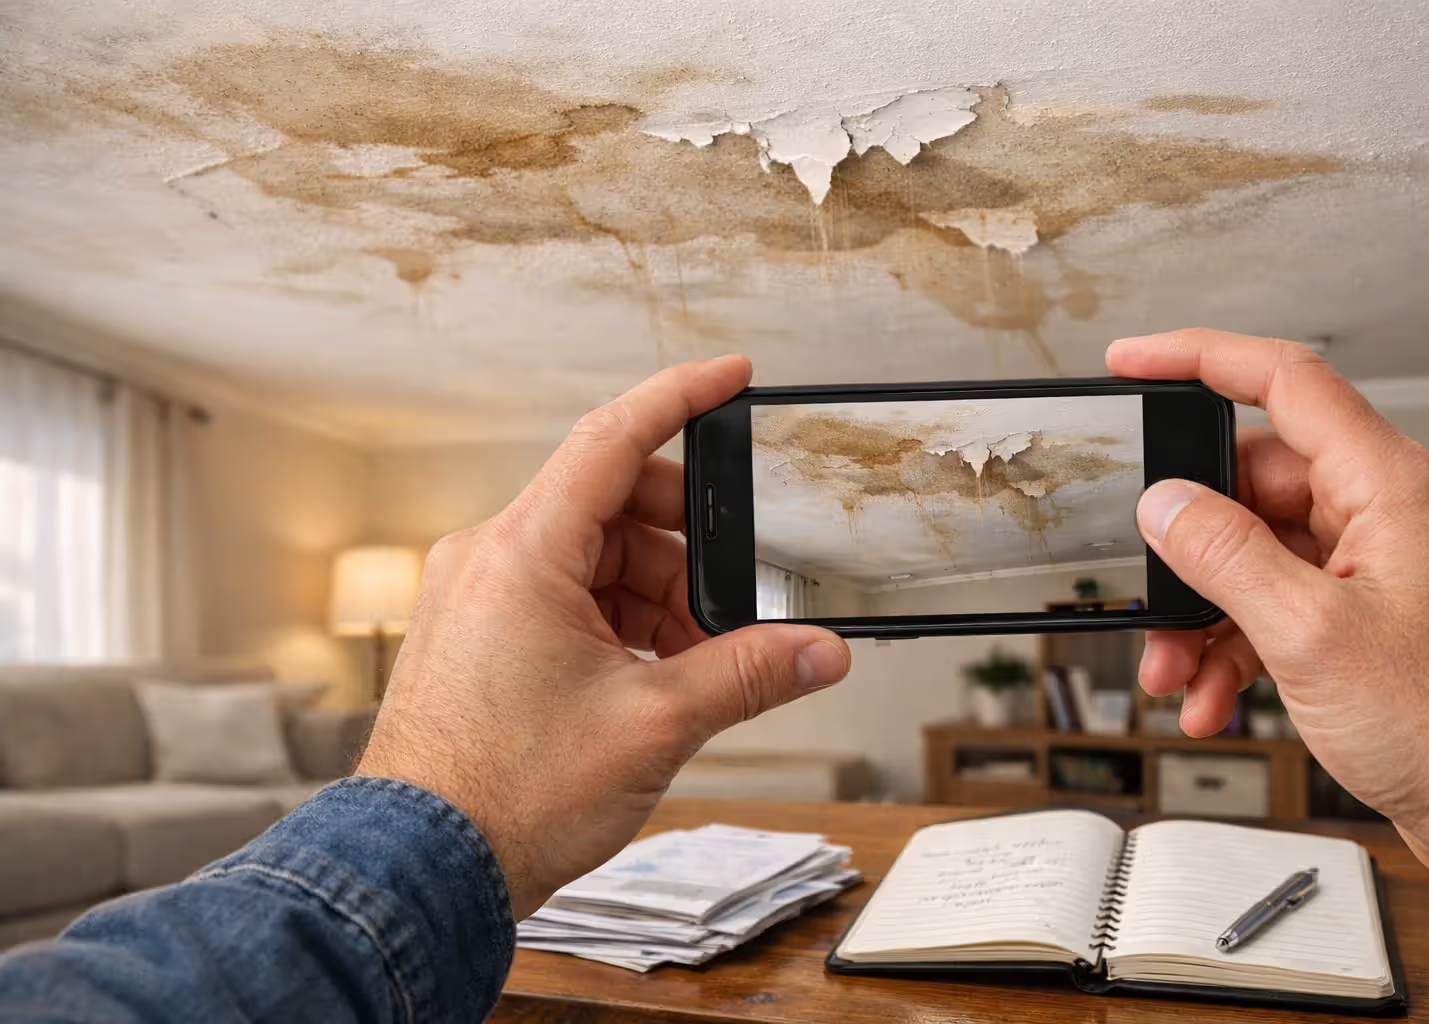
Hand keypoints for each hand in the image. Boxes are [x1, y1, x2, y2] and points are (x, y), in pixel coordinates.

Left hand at [354, 355, 850, 915]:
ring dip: (658, 599)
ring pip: (594, 560)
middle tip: (734, 610)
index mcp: (524, 552)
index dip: (682, 396)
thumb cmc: (505, 796)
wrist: (422, 871)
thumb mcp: (655, 725)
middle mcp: (490, 558)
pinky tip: (655, 679)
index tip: (732, 375)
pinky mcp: (479, 635)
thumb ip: (749, 674)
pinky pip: (565, 598)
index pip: (613, 437)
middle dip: (688, 551)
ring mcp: (478, 597)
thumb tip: (820, 651)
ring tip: (695, 669)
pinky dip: (620, 625)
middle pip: (614, 507)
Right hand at [1108, 329, 1428, 876]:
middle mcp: (1395, 512)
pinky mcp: (1381, 616)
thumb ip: (1225, 556)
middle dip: (1188, 551)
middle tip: (1149, 598)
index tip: (1134, 361)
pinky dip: (1242, 646)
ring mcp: (1389, 565)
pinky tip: (1216, 696)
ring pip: (1264, 556)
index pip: (1284, 381)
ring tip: (1178, 674)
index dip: (1199, 358)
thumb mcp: (1309, 635)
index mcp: (1393, 486)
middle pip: (1256, 487)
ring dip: (1208, 617)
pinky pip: (1289, 605)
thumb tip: (1166, 504)